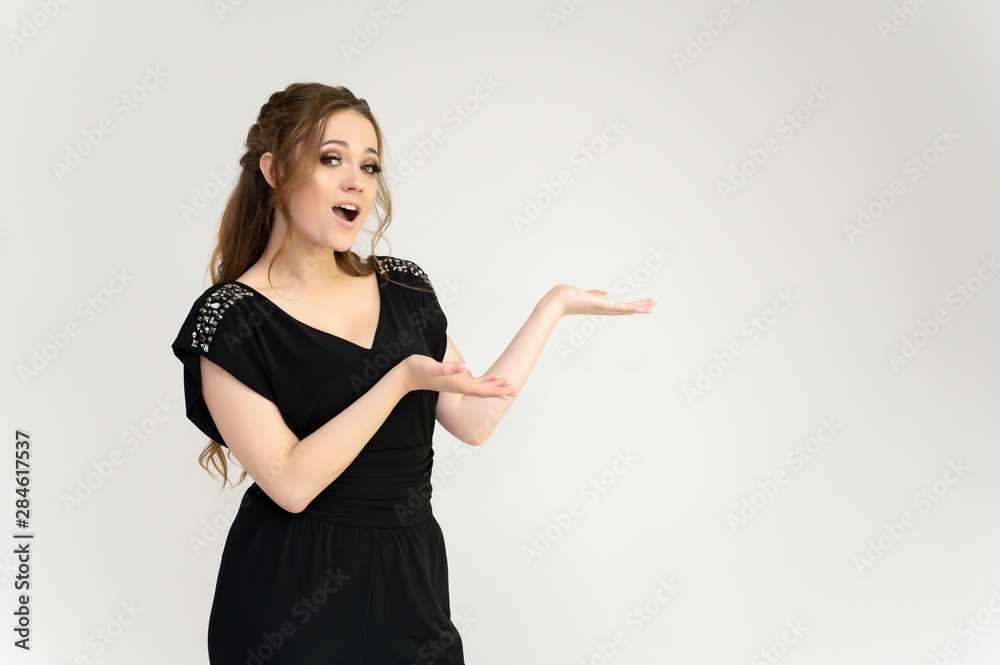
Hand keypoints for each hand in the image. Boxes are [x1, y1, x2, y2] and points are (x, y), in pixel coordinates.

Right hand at [398, 355, 518, 398]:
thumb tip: (464, 367)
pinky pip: (474, 383)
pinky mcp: (453, 380)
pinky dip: (485, 381)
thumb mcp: (430, 366)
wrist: (404, 377)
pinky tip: (492, 377)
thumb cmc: (415, 370)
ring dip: (495, 387)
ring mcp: (456, 385)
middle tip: (517, 391)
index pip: (480, 390)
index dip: (496, 391)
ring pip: (481, 388)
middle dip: (500, 392)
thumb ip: (447, 368)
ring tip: (509, 385)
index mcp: (456, 384)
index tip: (510, 392)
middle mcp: (458, 387)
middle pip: (484, 391)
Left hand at [548, 284, 656, 316]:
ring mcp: (604, 308)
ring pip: (626, 309)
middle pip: (626, 310)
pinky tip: (641, 308)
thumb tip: (602, 293)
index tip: (644, 305)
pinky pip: (620, 308)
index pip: (620, 307)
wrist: (558, 300)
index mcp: (601, 307)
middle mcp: (604, 310)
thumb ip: (595, 294)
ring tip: (653, 306)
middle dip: (641, 307)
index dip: (632, 307)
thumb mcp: (585, 294)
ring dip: (640, 308)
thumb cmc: (568, 297)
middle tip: (655, 306)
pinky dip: (631, 308)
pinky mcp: (602, 305)